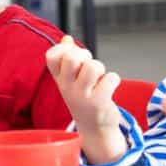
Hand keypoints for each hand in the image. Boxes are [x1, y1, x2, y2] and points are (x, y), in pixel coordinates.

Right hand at [45, 37, 124, 163]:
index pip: (52, 55)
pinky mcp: (99, 103)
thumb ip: (67, 56)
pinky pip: (111, 79)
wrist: (93, 128)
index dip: (64, 49)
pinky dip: (113, 80)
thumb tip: (66, 38)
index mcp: (59, 78)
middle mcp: (67, 87)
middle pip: (71, 57)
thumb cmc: (83, 97)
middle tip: (87, 66)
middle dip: (85, 55)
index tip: (72, 56)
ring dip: (100, 68)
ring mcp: (82, 96)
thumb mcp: (71, 78)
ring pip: (92, 67)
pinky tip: (108, 88)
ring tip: (98, 78)